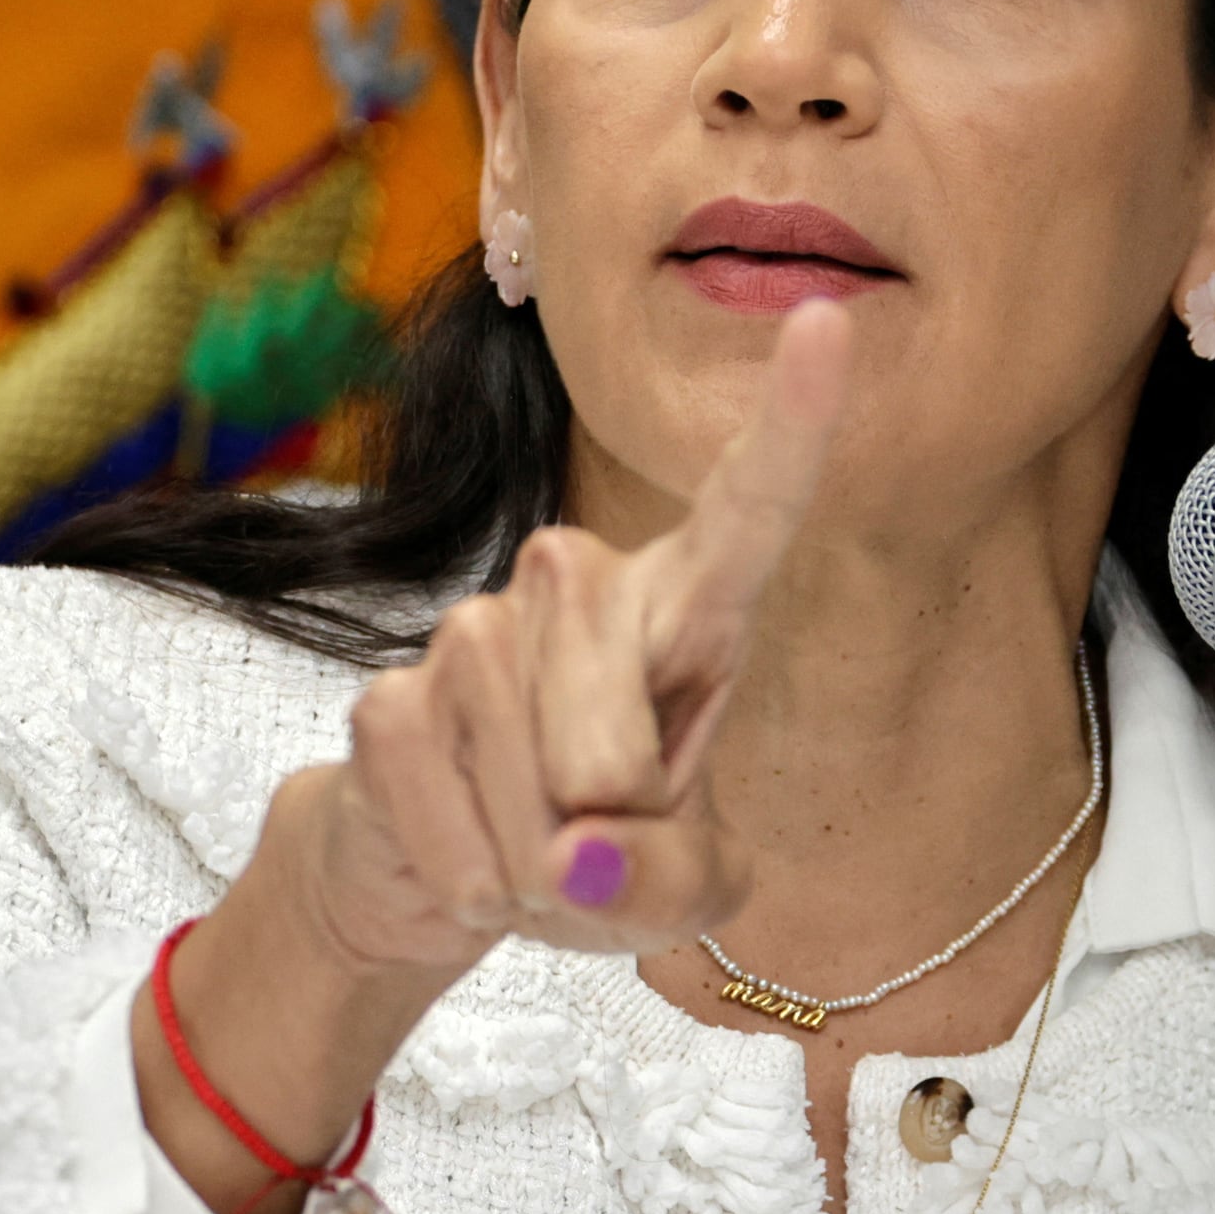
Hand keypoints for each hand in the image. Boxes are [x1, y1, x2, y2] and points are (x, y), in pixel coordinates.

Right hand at [289, 293, 855, 969]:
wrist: (453, 883)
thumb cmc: (601, 857)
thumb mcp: (679, 893)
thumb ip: (671, 883)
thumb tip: (577, 849)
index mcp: (690, 609)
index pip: (749, 511)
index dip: (787, 426)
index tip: (827, 321)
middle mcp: (582, 585)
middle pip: (608, 746)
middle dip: (603, 842)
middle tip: (595, 850)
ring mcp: (475, 628)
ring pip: (523, 777)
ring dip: (533, 863)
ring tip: (532, 854)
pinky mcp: (387, 697)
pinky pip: (439, 808)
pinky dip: (465, 870)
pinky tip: (467, 856)